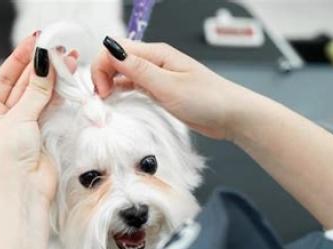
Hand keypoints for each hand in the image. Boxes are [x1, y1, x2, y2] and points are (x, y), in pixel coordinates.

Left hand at [0, 35, 56, 202]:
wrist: (21, 193)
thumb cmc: (6, 160)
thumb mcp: (17, 118)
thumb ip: (35, 90)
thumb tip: (45, 62)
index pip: (4, 77)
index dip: (21, 58)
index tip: (36, 40)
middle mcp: (3, 118)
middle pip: (24, 84)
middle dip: (41, 67)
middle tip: (58, 48)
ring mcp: (24, 126)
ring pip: (40, 95)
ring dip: (54, 79)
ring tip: (69, 60)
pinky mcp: (43, 134)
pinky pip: (52, 109)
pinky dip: (60, 95)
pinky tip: (69, 80)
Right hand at [92, 37, 254, 139]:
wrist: (231, 115)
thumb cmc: (208, 99)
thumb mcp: (169, 86)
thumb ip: (139, 70)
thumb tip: (113, 51)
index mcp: (156, 54)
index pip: (115, 50)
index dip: (102, 68)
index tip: (102, 90)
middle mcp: (154, 62)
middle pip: (115, 61)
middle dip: (102, 76)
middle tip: (102, 99)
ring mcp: (156, 76)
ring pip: (122, 74)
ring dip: (110, 86)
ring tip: (108, 104)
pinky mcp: (159, 90)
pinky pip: (133, 87)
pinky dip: (122, 94)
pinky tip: (120, 104)